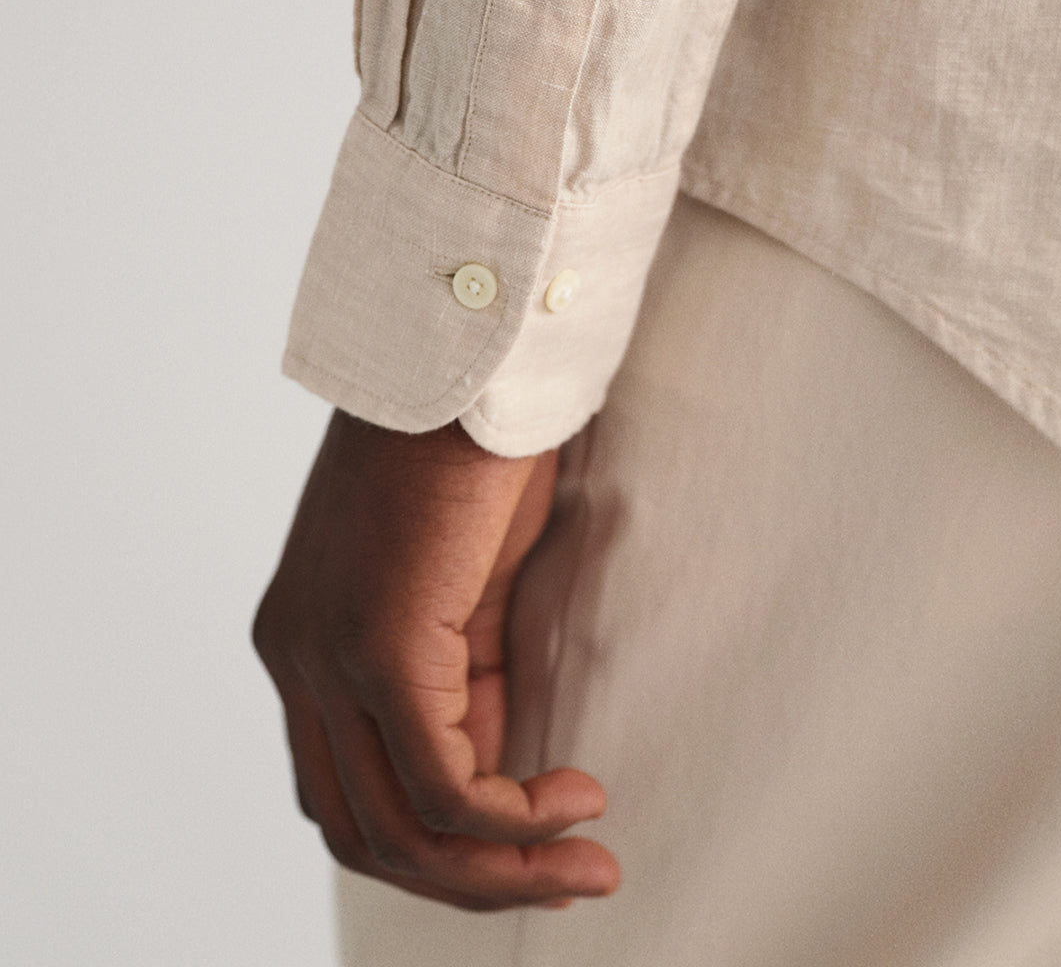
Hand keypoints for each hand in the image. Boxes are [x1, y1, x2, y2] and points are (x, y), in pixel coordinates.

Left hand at [252, 407, 619, 911]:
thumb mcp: (463, 592)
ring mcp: (325, 654)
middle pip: (359, 832)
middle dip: (470, 879)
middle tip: (571, 880)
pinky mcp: (377, 643)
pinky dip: (514, 818)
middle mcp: (294, 658)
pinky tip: (578, 797)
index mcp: (304, 643)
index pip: (345, 791)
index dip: (437, 845)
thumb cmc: (473, 455)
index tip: (535, 845)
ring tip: (588, 861)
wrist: (469, 359)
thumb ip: (463, 679)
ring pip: (397, 829)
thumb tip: (497, 768)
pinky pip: (443, 784)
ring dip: (503, 870)